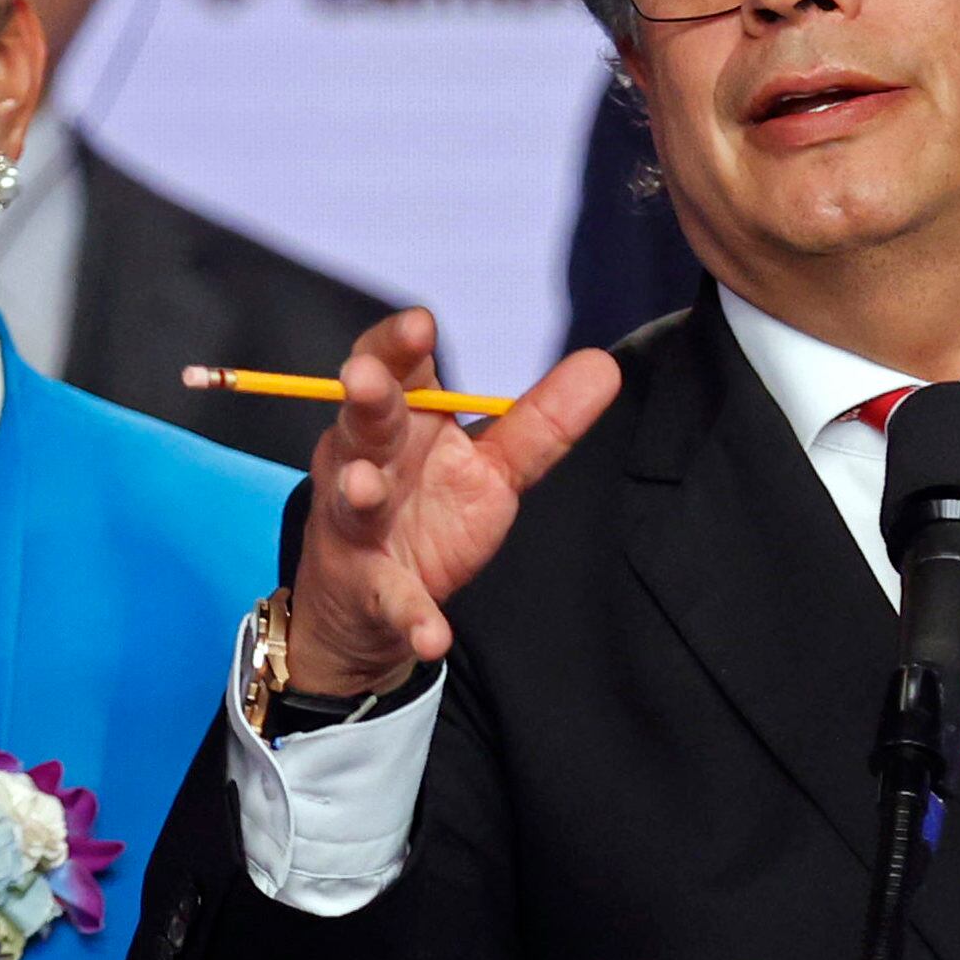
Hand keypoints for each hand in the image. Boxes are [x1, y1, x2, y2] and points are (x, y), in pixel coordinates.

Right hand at [284, 308, 620, 694]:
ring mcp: (361, 527)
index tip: (419, 324)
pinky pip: (391, 603)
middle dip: (365, 400)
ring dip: (359, 491)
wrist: (372, 608)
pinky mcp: (371, 590)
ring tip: (367, 487)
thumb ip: (540, 422)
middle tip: (365, 380)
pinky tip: (433, 635)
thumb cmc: (429, 515)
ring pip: (353, 500)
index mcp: (402, 426)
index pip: (396, 371)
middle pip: (363, 422)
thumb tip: (605, 364)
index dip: (398, 346)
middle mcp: (369, 464)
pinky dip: (410, 618)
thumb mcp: (492, 469)